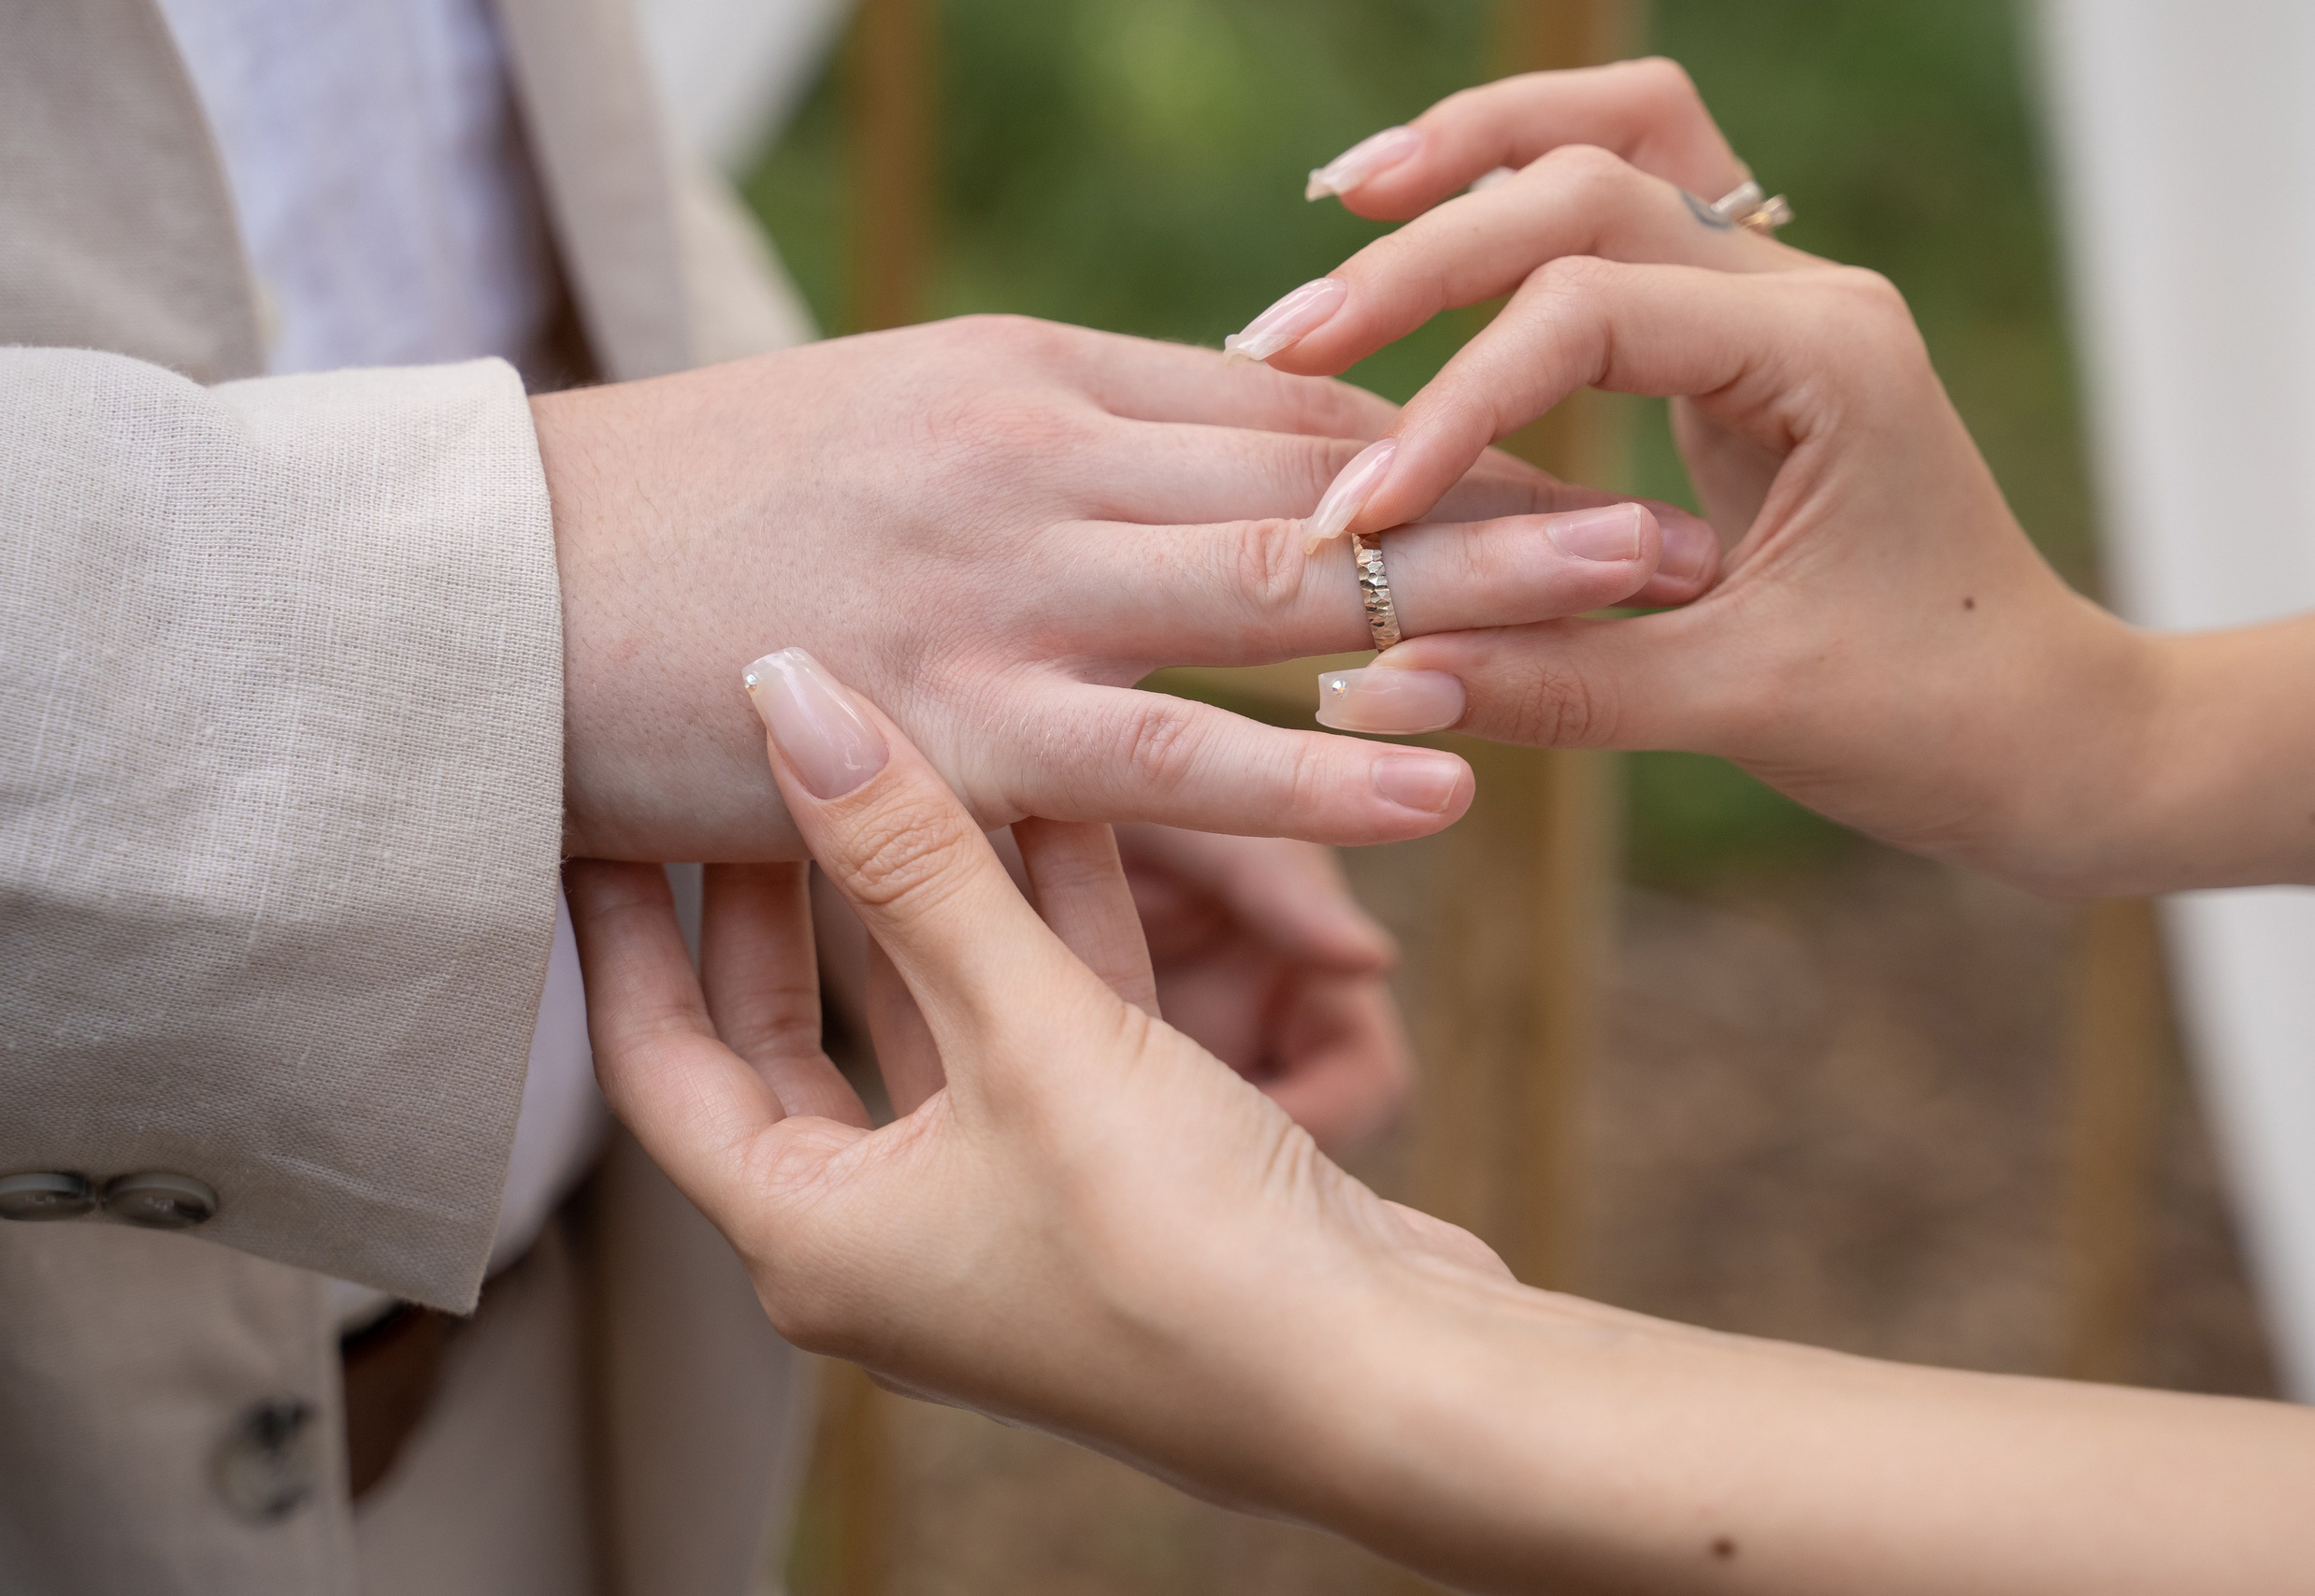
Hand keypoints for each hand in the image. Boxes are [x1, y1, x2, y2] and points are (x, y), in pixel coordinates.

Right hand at [538, 315, 1692, 860]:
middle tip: (1674, 512)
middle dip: (1516, 485)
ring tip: (1635, 611)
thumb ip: (1038, 448)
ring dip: (1477, 594)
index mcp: (1024, 373)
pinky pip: (1176, 749)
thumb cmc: (684, 512)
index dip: (1441, 420)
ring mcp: (1003, 585)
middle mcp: (1039, 456)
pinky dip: (1325, 759)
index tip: (1565, 447)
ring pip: (1287, 579)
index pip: (1280, 389)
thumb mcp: (883, 423)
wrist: (496, 584)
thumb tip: (1178, 478)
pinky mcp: (950, 722)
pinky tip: (1449, 776)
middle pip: (1328, 460)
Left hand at [566, 647, 1502, 1517]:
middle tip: (753, 759)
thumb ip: (908, 864)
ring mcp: (1002, 1214)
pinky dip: (1047, 931)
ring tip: (907, 742)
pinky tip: (1066, 810)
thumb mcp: (1026, 1034)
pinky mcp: (1106, 1183)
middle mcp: (889, 1237)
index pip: (659, 1058)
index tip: (601, 804)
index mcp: (812, 1239)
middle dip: (777, 894)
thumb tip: (790, 701)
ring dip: (933, 890)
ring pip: (935, 1017)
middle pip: (789, 1035)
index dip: (621, 925)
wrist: (1386, 1379)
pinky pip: (1043, 1031)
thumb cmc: (1180, 1248)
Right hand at [1242, 64, 2177, 896]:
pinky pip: (1627, 211)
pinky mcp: (1742, 336)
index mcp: (1825, 357)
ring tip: (1342, 206)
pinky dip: (1520, 195)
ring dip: (1476, 158)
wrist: (2042, 729)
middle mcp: (1805, 294)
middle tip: (1284, 341)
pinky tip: (1420, 232)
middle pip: (1583, 181)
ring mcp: (1778, 298)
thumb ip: (1551, 684)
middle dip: (1421, 254)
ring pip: (1617, 139)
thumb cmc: (1928, 718)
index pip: (1588, 315)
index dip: (1450, 403)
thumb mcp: (1737, 710)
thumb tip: (1371, 681)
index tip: (1356, 514)